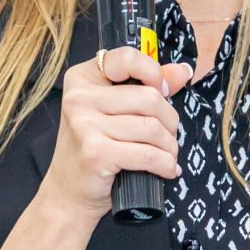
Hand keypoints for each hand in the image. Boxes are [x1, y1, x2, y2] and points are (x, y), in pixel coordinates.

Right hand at [36, 46, 193, 225]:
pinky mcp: (95, 153)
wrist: (67, 191)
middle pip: (148, 97)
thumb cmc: (94, 148)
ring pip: (151, 127)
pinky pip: (147, 154)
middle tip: (168, 135)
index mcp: (82, 78)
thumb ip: (145, 85)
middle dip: (170, 120)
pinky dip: (165, 164)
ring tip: (167, 155)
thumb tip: (182, 71)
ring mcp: (84, 125)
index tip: (162, 90)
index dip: (153, 72)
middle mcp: (79, 97)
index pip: (126, 58)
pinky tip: (167, 169)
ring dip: (169, 146)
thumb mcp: (113, 111)